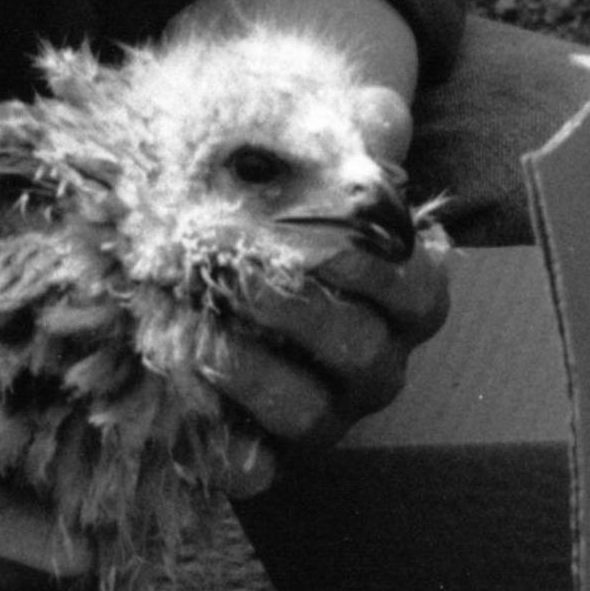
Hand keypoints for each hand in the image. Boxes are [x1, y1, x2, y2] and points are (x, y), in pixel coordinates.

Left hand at [166, 0, 450, 496]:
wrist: (213, 241)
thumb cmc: (283, 187)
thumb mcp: (321, 144)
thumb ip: (355, 128)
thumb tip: (375, 120)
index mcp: (409, 297)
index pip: (416, 292)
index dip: (365, 264)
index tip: (304, 228)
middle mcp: (376, 363)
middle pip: (357, 350)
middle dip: (289, 305)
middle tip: (220, 263)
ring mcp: (324, 414)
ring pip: (305, 413)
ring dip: (246, 370)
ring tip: (186, 327)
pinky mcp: (266, 453)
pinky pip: (251, 470)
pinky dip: (213, 448)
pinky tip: (173, 399)